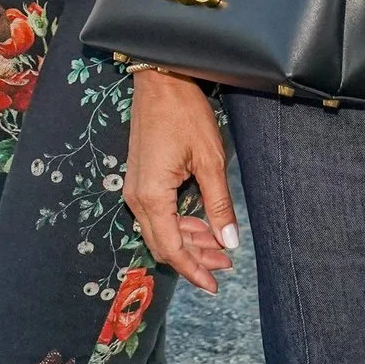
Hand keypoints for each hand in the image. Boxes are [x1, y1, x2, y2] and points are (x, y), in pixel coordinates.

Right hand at [123, 68, 238, 292]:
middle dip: (194, 258)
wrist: (160, 78)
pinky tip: (202, 225)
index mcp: (152, 196)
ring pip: (161, 230)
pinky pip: (158, 214)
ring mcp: (135, 188)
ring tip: (220, 248)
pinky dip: (180, 224)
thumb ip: (219, 204)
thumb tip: (229, 242)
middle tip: (225, 265)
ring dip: (189, 242)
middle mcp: (137, 197)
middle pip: (164, 244)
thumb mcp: (210, 159)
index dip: (193, 270)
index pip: (172, 248)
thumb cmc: (185, 113)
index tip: (214, 285)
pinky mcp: (140, 178)